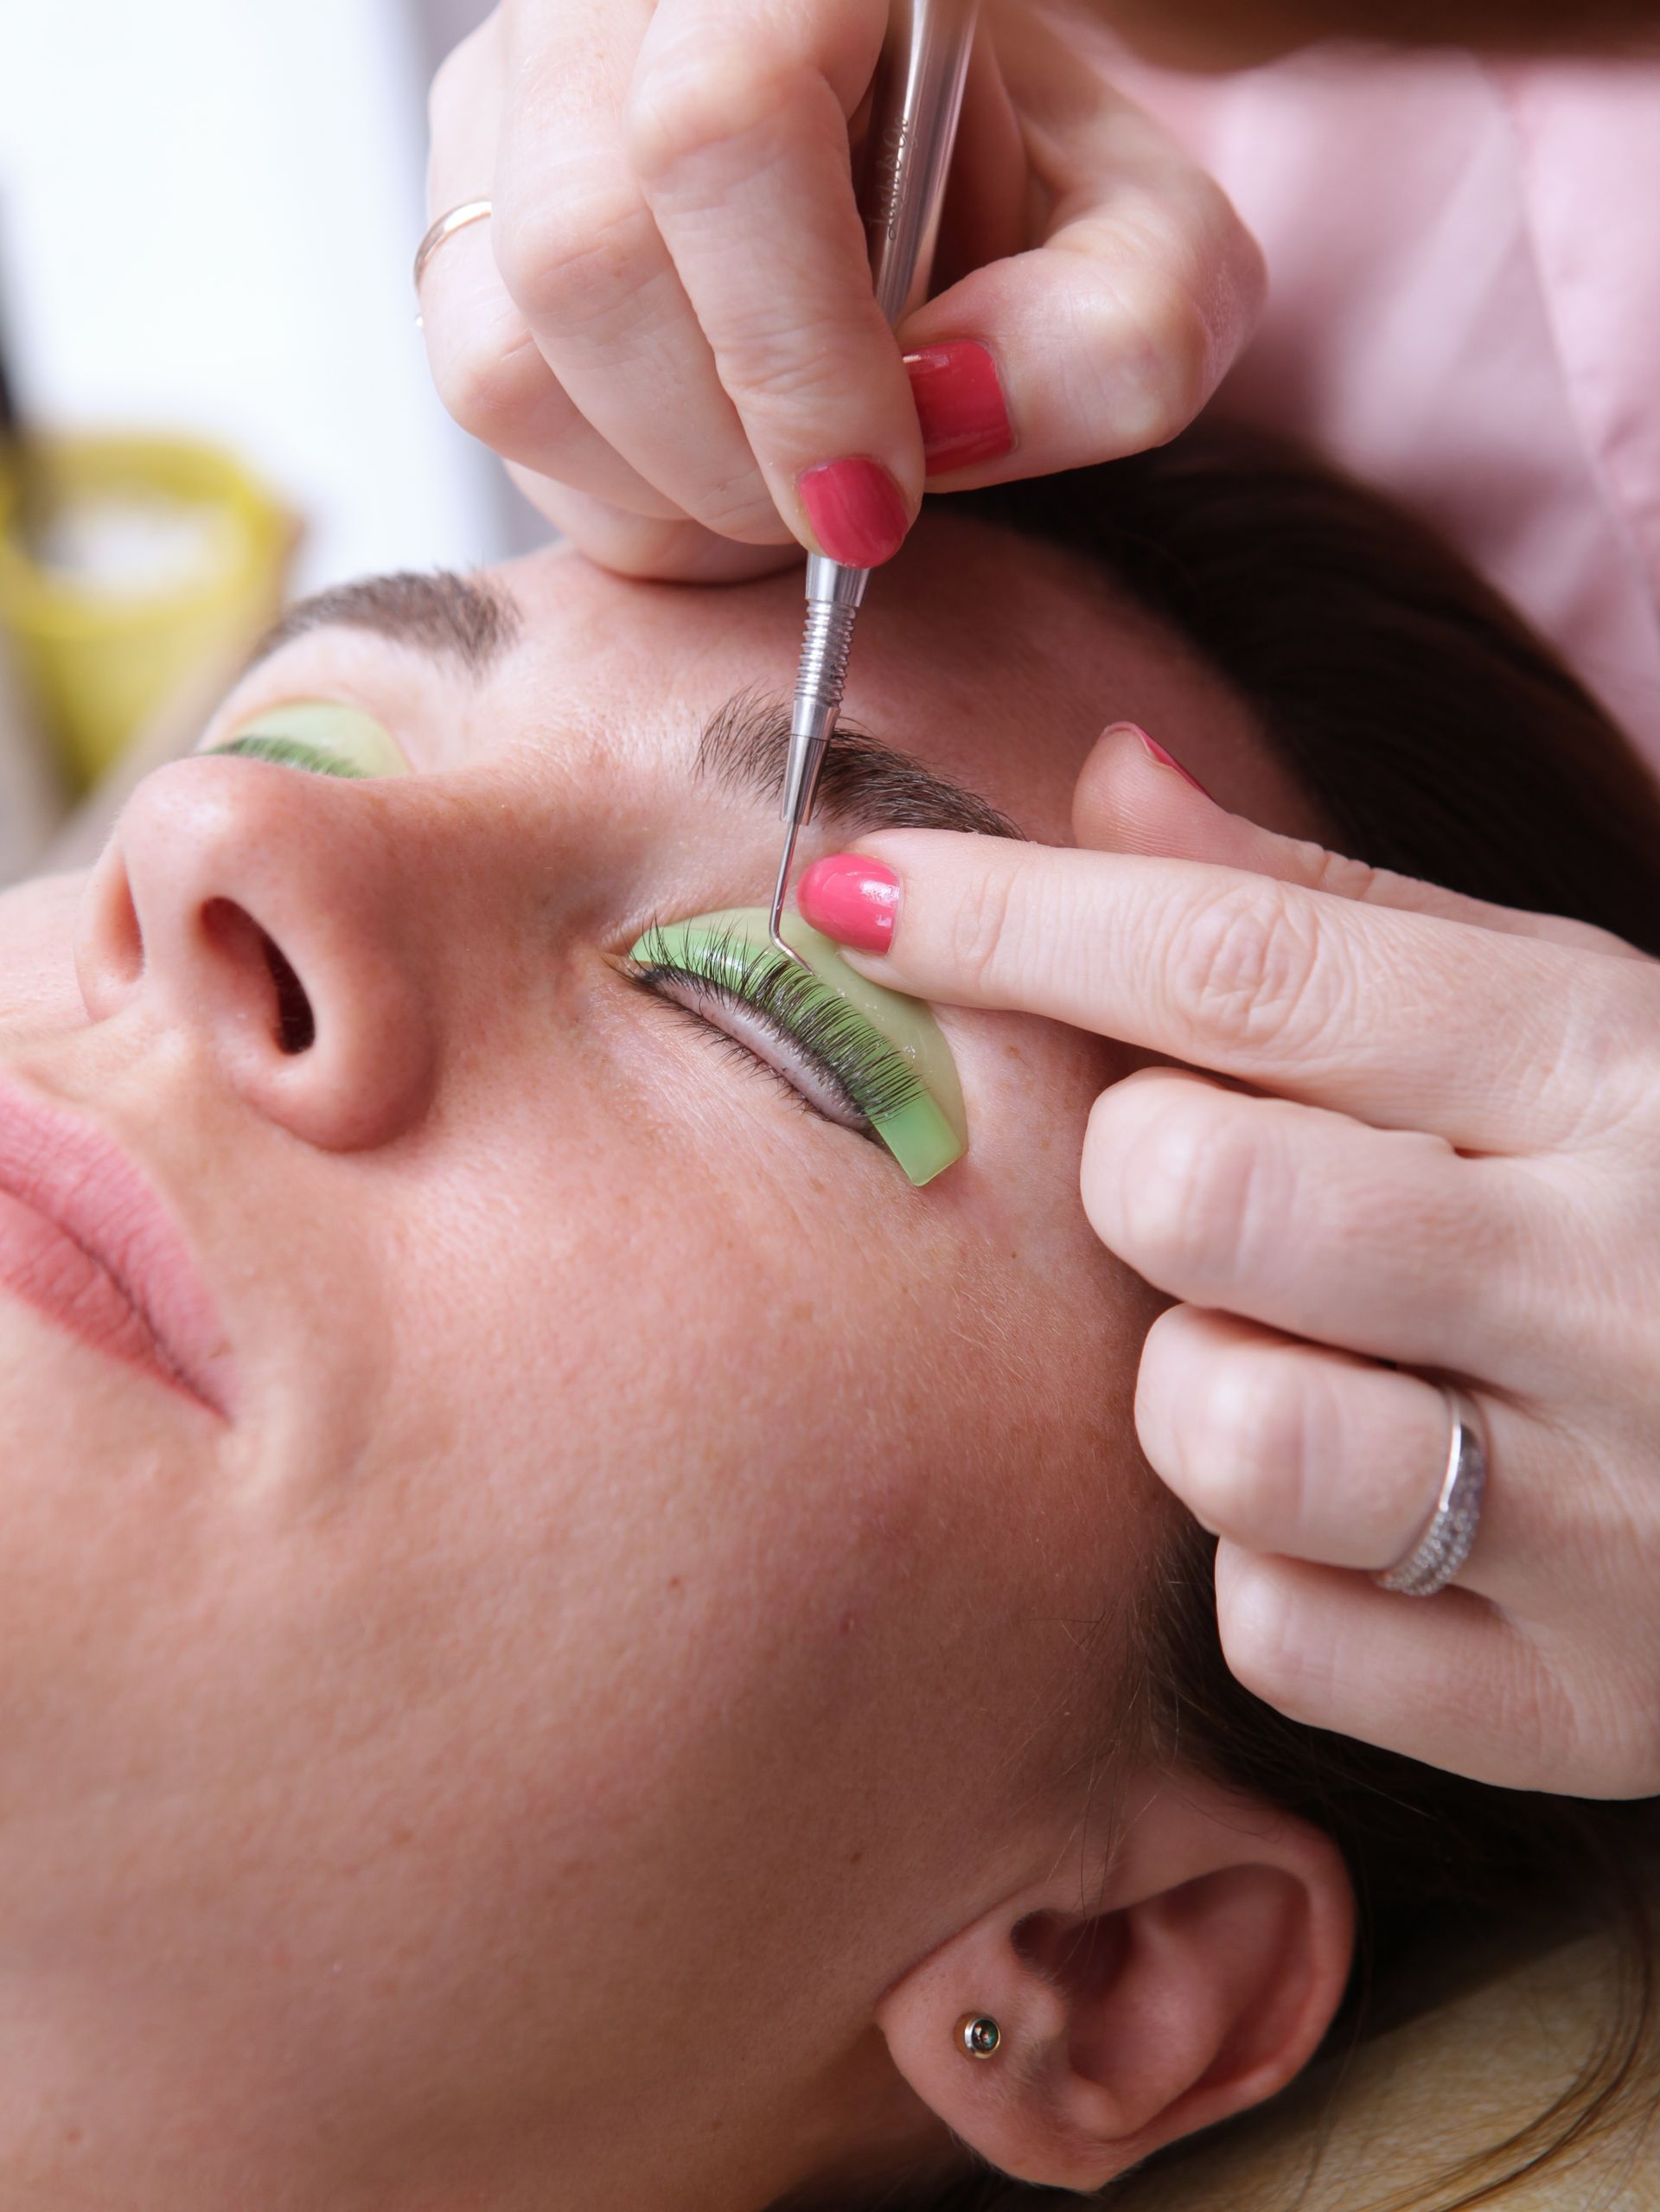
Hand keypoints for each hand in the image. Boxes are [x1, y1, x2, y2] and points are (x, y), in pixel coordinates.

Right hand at [419, 0, 1263, 578]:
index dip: (792, 350)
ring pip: (500, 357)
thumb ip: (1117, 337)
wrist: (935, 199)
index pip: (722, 128)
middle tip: (842, 511)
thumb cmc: (1038, 216)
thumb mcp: (1150, 265)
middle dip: (724, 452)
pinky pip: (483, 412)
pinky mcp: (451, 216)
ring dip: (662, 488)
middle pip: (579, 258)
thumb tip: (953, 409)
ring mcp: (494, 93)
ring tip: (785, 477)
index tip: (875, 495)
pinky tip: (712, 463)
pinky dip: (613, 497)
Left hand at [794, 724, 1659, 1797]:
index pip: (1244, 963)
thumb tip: (1106, 774)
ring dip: (1208, 1381)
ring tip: (1320, 1359)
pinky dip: (1283, 1569)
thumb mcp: (1561, 1015)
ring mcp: (1607, 1516)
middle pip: (1193, 1190)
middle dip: (1141, 1170)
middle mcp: (1613, 1281)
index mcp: (1604, 1067)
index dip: (1017, 918)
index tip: (857, 890)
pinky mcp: (1571, 1709)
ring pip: (1215, 1426)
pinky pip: (1276, 1629)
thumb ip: (1325, 913)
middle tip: (1220, 1183)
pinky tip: (1383, 1513)